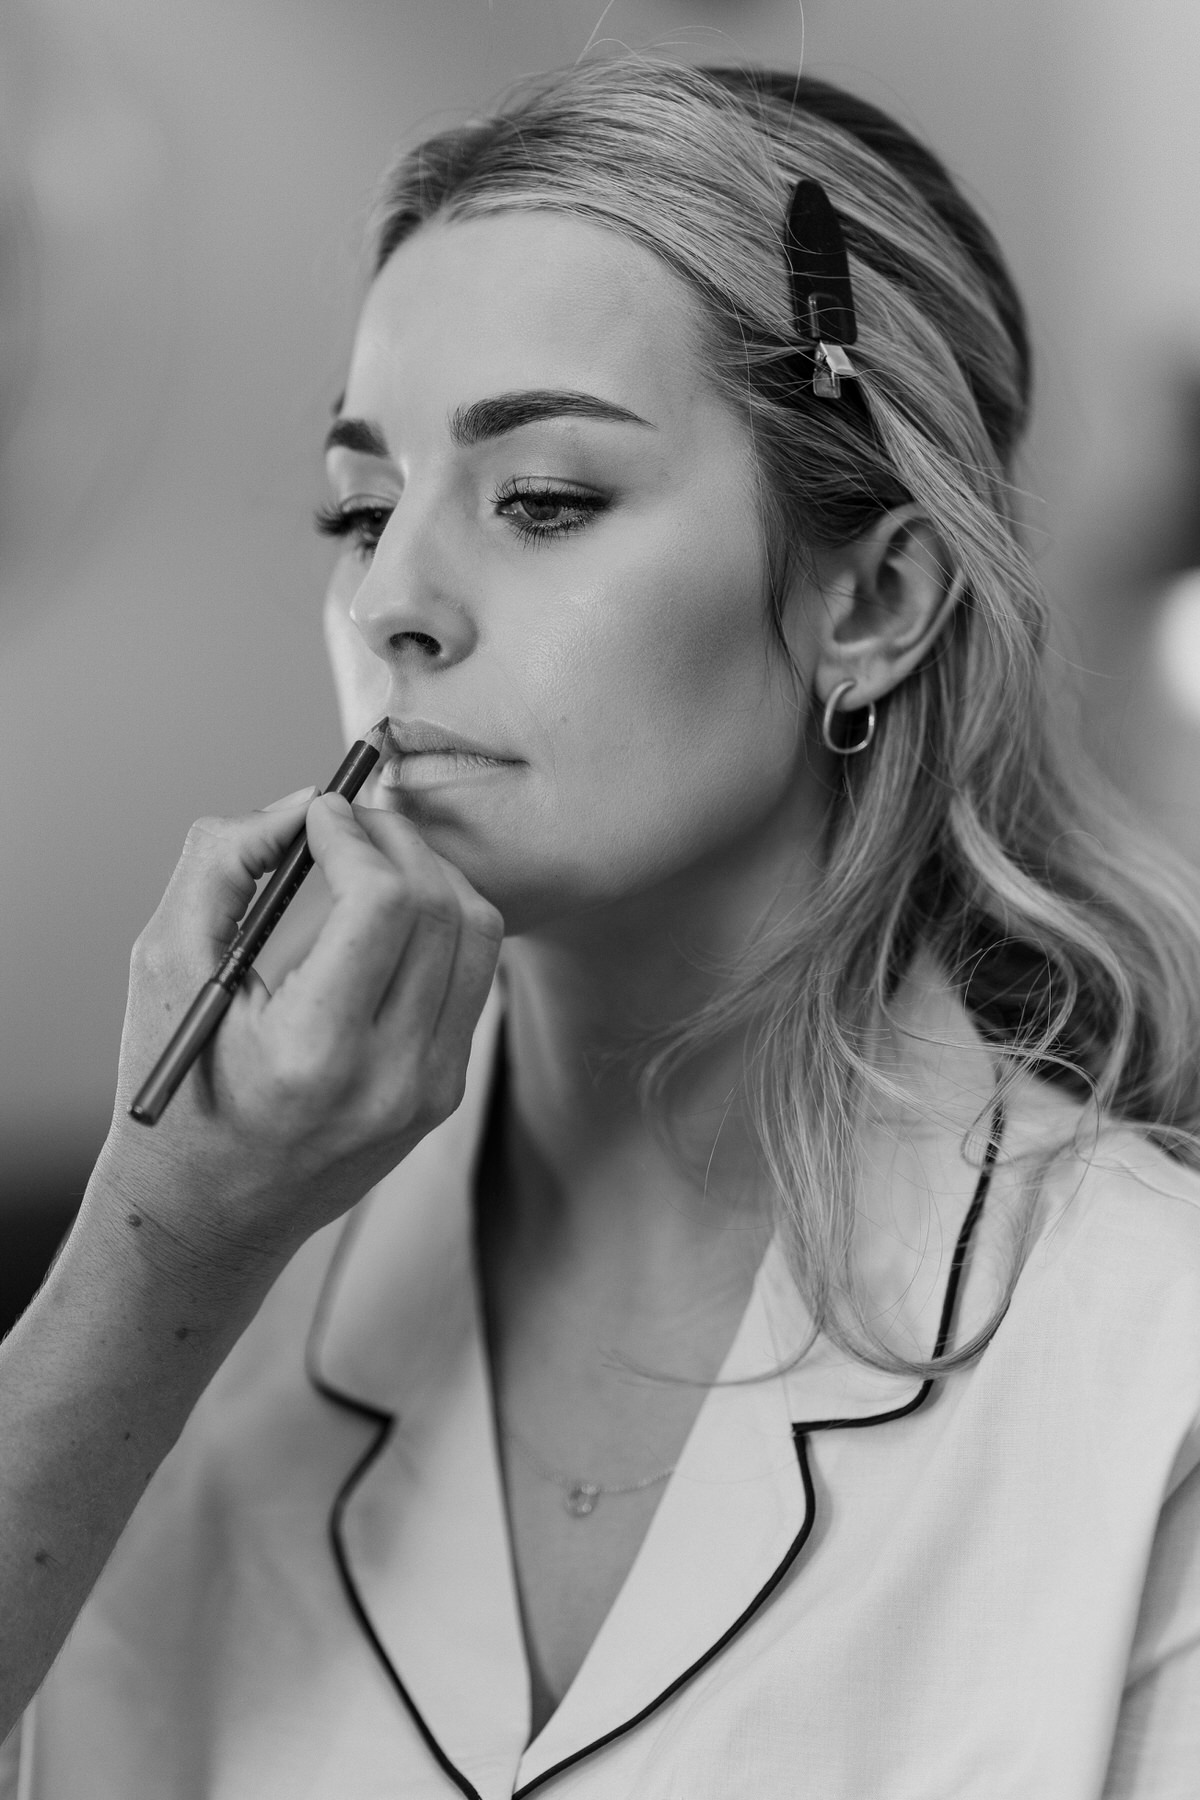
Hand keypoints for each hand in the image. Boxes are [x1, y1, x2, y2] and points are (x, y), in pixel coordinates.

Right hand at [91, 788, 503, 1284]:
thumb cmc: (177, 1088)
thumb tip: (304, 803)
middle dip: (398, 839)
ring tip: (379, 853)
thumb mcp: (165, 968)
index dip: (355, 834)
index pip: (382, 903)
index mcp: (313, 1052)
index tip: (321, 809)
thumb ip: (222, 865)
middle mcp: (388, 1077)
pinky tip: (397, 910)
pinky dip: (445, 923)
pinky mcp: (444, 1093)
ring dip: (433, 872)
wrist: (209, 1214)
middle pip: (441, 907)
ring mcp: (428, 1090)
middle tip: (353, 816)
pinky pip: (473, 978)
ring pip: (477, 936)